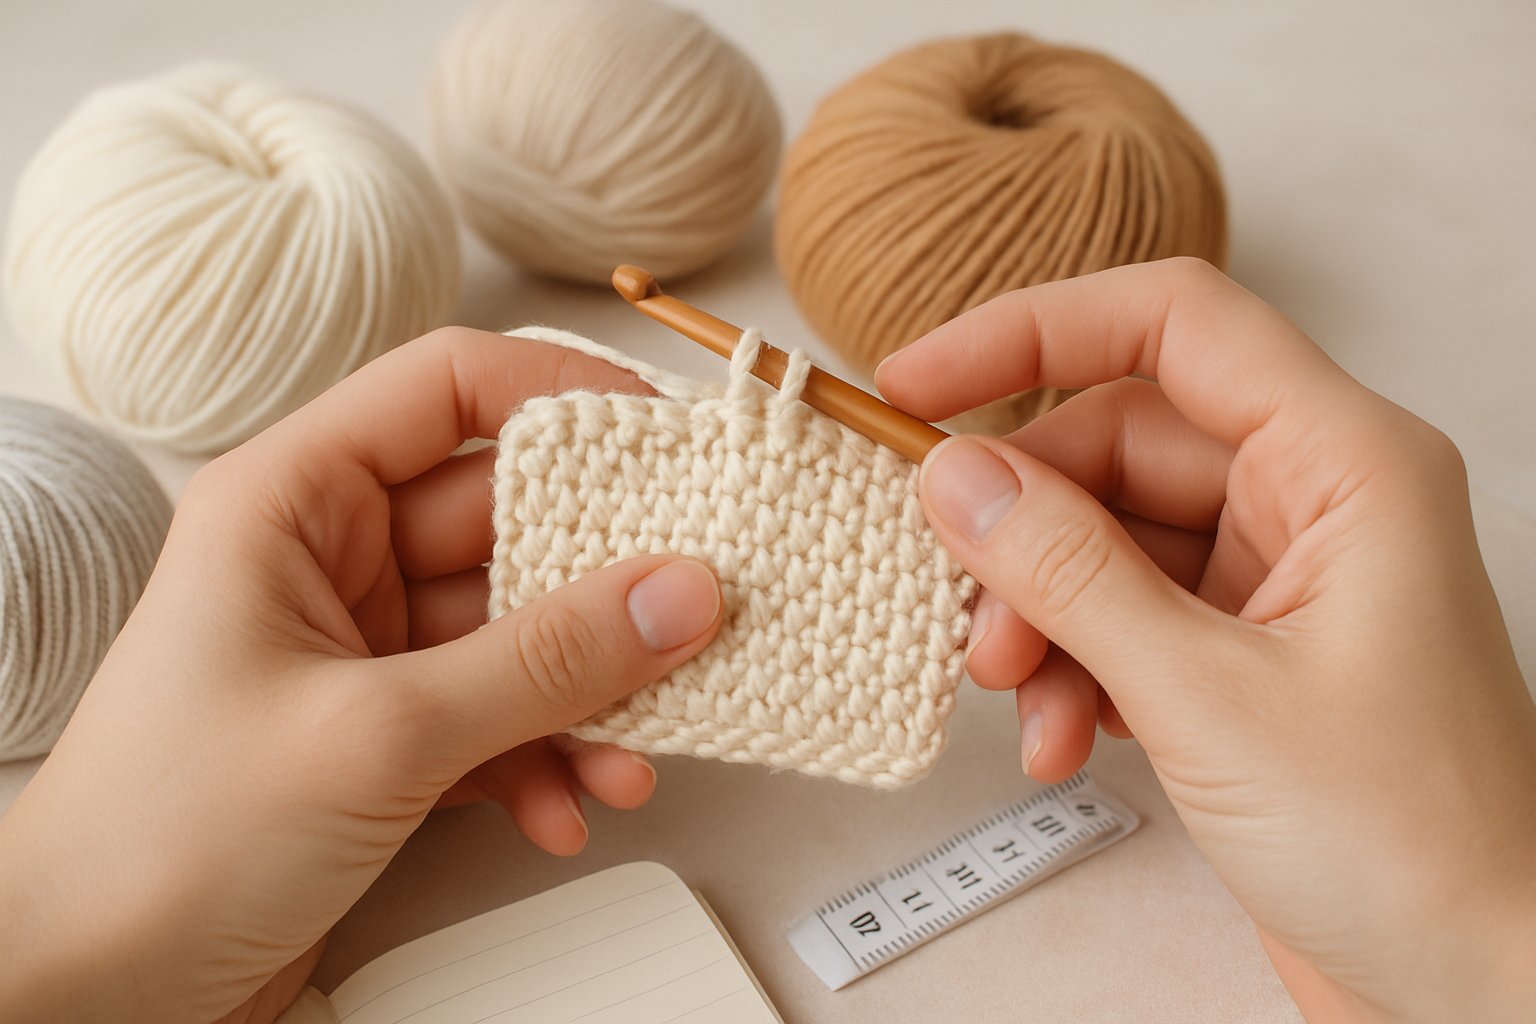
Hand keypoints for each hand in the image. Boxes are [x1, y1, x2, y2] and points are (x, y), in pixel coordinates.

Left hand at [0, 329, 723, 1023]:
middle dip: (605, 578)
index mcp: (296, 501)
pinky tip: (568, 810)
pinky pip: (500, 716)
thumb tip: (683, 591)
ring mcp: (365, 651)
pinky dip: (545, 760)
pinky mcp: (388, 735)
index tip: (672, 441)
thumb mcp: (378, 734)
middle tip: (703, 607)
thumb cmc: (168, 840)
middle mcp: (333, 560)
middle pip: (506, 521)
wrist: (90, 994)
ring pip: (517, 632)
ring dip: (586, 693)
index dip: (563, 395)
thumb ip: (542, 662)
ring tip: (638, 749)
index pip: (448, 388)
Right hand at [877, 259, 1535, 1022]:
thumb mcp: (1208, 696)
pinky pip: (1119, 616)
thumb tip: (956, 479)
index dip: (1032, 331)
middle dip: (1024, 526)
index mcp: (1345, 464)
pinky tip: (1061, 738)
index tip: (920, 383)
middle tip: (962, 602)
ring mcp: (1271, 582)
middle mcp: (1310, 503)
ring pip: (1105, 540)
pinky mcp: (1238, 656)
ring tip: (1017, 696)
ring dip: (1039, 615)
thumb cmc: (1413, 847)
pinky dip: (1069, 668)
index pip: (1173, 324)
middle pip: (1116, 445)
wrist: (1473, 994)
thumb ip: (1070, 574)